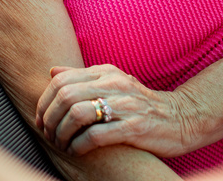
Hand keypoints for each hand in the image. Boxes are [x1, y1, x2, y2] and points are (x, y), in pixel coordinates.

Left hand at [34, 65, 197, 157]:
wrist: (182, 118)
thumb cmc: (142, 104)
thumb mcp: (114, 82)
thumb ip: (83, 77)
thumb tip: (52, 71)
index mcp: (106, 72)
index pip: (61, 80)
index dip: (44, 101)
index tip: (41, 119)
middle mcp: (114, 84)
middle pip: (65, 96)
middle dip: (49, 119)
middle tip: (48, 134)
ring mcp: (124, 106)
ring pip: (76, 114)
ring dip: (62, 134)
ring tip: (61, 144)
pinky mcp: (133, 128)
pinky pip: (95, 135)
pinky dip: (79, 146)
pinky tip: (77, 151)